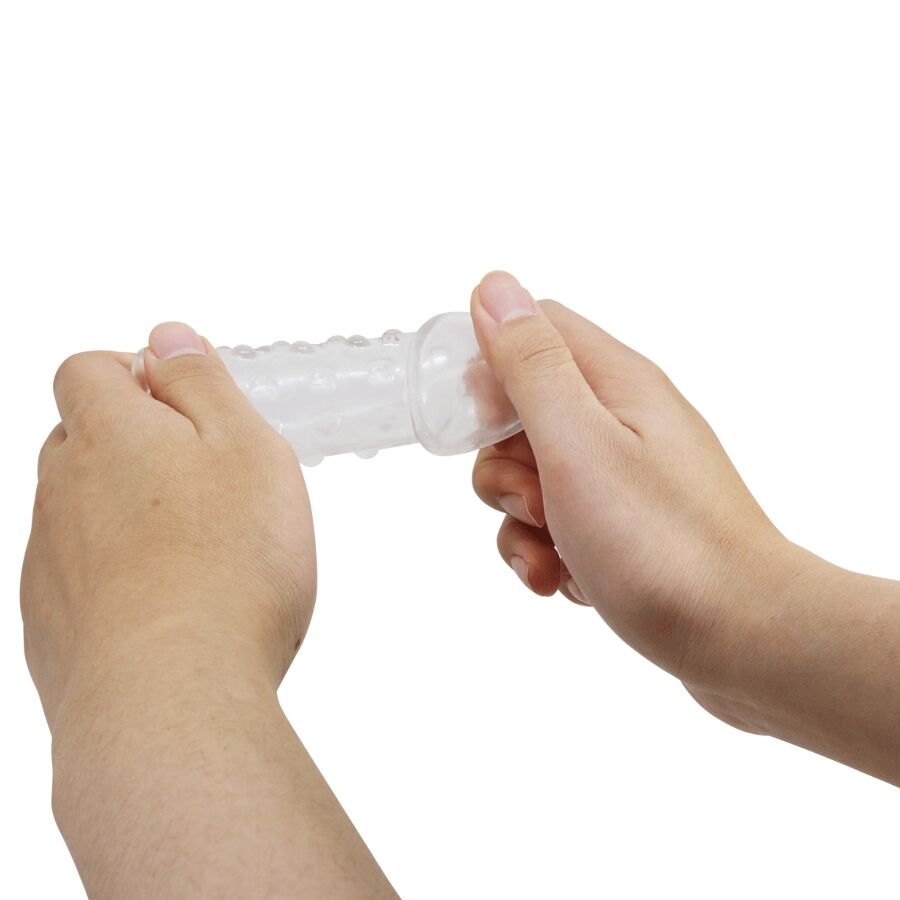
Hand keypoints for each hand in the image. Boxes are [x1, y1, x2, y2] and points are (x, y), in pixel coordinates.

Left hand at [22, 322, 314, 729]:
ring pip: (77, 512)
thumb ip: (202, 384)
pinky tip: (170, 607)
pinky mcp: (50, 627)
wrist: (172, 700)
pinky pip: (77, 579)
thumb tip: (169, 339)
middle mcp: (61, 492)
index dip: (136, 374)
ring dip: (126, 515)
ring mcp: (48, 563)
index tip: (186, 403)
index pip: (89, 369)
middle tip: (205, 483)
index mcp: (108, 436)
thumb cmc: (227, 570)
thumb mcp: (248, 449)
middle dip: (133, 446)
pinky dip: (117, 578)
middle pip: (79, 441)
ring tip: (199, 555)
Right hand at [470, 271, 792, 690]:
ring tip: (555, 558)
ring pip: (534, 478)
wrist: (746, 640)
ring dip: (520, 523)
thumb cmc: (662, 543)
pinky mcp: (625, 527)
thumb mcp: (578, 444)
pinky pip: (559, 525)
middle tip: (536, 503)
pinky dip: (547, 554)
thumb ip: (531, 366)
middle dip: (501, 466)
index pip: (535, 329)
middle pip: (523, 414)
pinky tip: (568, 582)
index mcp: (617, 383)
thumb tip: (495, 288)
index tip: (478, 425)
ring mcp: (626, 478)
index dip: (490, 367)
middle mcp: (623, 422)